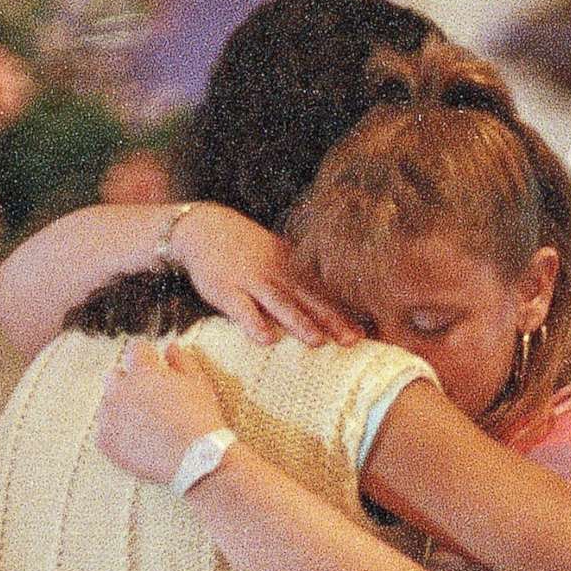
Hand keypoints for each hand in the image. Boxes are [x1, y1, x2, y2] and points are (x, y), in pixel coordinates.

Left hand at [97, 337, 228, 482]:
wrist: (196, 460)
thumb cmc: (200, 419)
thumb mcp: (198, 383)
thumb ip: (182, 361)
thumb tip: (170, 347)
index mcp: (143, 371)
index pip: (134, 349)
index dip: (146, 356)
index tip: (153, 364)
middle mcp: (119, 390)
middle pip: (114, 376)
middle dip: (128, 383)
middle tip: (148, 400)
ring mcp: (109, 416)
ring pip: (108, 406)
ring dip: (121, 410)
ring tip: (145, 426)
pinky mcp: (105, 442)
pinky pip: (104, 433)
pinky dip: (117, 436)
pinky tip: (138, 443)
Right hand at [173, 207, 362, 347]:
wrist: (205, 229)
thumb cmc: (248, 251)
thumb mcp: (279, 257)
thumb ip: (301, 279)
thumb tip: (331, 305)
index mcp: (292, 268)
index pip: (322, 292)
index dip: (343, 312)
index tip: (365, 332)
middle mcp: (277, 274)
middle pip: (308, 299)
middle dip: (331, 320)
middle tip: (352, 340)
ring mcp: (251, 281)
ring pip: (279, 303)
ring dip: (298, 322)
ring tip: (317, 342)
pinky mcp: (226, 290)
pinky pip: (241, 308)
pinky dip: (253, 323)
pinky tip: (266, 340)